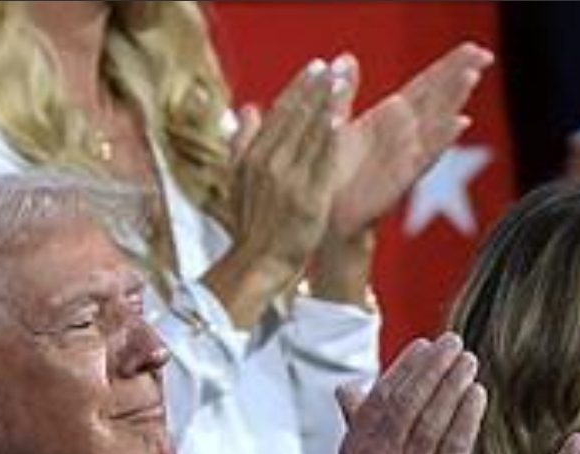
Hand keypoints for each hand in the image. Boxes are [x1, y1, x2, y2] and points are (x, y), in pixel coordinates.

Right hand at [205, 59, 343, 326]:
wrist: (256, 263)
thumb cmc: (250, 226)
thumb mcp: (237, 181)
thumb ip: (242, 142)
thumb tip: (247, 108)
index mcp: (252, 156)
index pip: (279, 113)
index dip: (299, 87)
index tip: (316, 67)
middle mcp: (268, 162)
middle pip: (296, 116)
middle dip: (316, 87)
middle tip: (334, 65)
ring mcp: (288, 179)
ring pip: (309, 132)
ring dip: (326, 102)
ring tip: (342, 79)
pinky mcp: (308, 197)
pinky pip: (321, 160)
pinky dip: (330, 135)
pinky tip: (341, 115)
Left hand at [330, 43, 493, 237]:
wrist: (326, 213)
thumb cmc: (333, 171)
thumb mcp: (335, 122)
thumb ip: (344, 90)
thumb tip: (349, 57)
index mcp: (391, 118)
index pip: (426, 85)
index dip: (448, 66)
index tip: (472, 47)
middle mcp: (405, 134)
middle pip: (438, 98)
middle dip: (460, 74)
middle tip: (485, 53)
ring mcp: (407, 155)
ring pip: (437, 122)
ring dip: (454, 99)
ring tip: (472, 75)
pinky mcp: (401, 178)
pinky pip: (426, 155)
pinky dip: (443, 138)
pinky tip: (460, 122)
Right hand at [340, 334, 483, 453]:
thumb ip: (358, 424)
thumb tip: (346, 388)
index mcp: (357, 449)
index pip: (382, 396)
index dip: (406, 367)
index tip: (426, 345)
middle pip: (409, 401)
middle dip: (434, 367)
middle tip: (454, 343)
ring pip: (434, 418)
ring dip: (454, 384)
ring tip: (469, 362)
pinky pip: (456, 444)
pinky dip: (468, 415)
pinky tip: (478, 395)